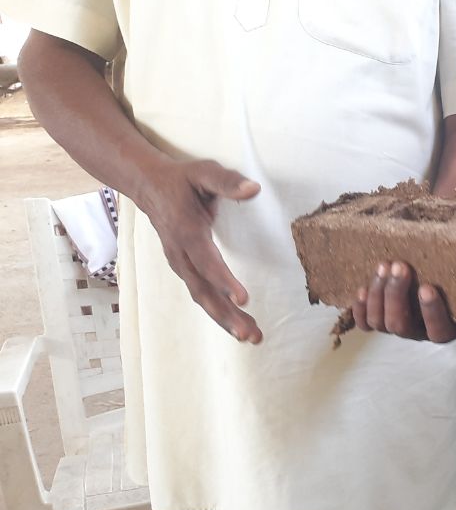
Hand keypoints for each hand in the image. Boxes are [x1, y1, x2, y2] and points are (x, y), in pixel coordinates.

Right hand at [134, 159, 261, 342]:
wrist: (148, 186)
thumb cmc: (181, 180)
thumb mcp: (203, 172)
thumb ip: (227, 181)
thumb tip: (253, 189)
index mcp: (186, 231)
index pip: (206, 261)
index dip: (224, 280)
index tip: (243, 299)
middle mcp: (180, 253)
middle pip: (203, 290)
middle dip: (226, 314)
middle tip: (249, 334)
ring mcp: (180, 263)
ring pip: (202, 297)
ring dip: (225, 320)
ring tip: (251, 337)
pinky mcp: (185, 269)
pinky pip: (202, 294)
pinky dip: (219, 313)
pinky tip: (239, 326)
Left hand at [351, 261, 455, 342]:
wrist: (439, 278)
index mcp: (447, 328)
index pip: (438, 330)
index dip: (431, 312)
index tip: (427, 288)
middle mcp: (420, 332)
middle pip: (400, 325)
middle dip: (396, 295)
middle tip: (399, 265)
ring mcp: (398, 327)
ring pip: (380, 322)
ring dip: (378, 294)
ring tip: (383, 266)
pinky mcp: (381, 320)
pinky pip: (365, 323)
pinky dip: (360, 309)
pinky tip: (362, 289)